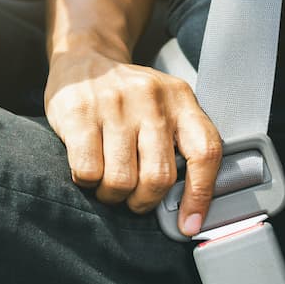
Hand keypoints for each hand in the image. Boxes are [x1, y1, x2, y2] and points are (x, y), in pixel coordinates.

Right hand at [45, 48, 222, 235]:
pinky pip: (88, 171)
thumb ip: (179, 142)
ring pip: (121, 181)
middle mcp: (151, 99)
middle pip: (158, 177)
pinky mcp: (79, 112)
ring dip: (113, 195)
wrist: (85, 59)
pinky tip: (87, 168)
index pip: (205, 153)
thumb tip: (189, 207)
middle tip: (133, 198)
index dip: (200, 196)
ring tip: (108, 183)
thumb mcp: (165, 106)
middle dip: (143, 201)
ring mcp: (114, 104)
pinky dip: (87, 182)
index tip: (188, 224)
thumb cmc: (129, 98)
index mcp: (181, 99)